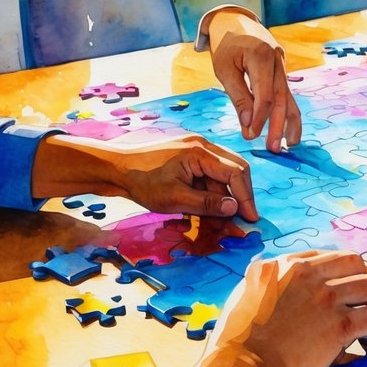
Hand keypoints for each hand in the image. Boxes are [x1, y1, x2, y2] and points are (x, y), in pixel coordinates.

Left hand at [33, 134, 257, 221]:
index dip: (245, 197)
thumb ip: (206, 204)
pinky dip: (212, 193)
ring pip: (223, 175)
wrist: (115, 168)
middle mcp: (203, 146)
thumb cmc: (142, 182)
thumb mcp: (175, 198)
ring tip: (223, 219)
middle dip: (240, 195)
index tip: (251, 218)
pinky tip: (208, 209)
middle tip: (243, 217)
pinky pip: (209, 175)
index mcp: (201, 152)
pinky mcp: (189, 158)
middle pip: (235, 170)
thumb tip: (234, 208)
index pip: (235, 173)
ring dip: (225, 196)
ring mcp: (196, 151)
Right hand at [191, 251, 366, 366]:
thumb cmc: (237, 339)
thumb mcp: (244, 293)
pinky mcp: (339, 325)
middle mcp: (308, 275)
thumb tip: (272, 279)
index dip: (342, 272)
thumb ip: (265, 282)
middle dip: (366, 279)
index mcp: (285, 266)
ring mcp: (326, 298)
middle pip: (355, 263)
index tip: (346, 287)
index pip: (327, 256)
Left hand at [207, 9, 301, 151]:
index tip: (251, 136)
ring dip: (290, 122)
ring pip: (289, 97)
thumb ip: (238, 96)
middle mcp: (278, 60)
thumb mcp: (224, 69)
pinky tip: (289, 128)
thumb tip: (248, 123)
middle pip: (282, 98)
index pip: (264, 95)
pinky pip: (286, 93)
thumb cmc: (226, 45)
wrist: (236, 21)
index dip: (259, 118)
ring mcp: (283, 64)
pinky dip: (287, 111)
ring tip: (291, 144)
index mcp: (262, 56)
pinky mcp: (283, 70)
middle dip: (278, 125)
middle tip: (274, 148)